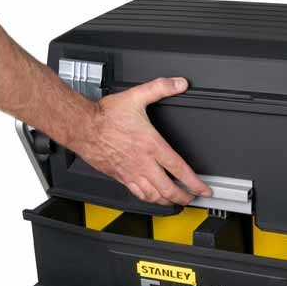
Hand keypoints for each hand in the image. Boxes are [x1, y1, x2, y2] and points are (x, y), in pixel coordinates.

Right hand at [75, 77, 211, 205]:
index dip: (195, 183)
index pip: (179, 170)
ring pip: (153, 195)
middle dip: (184, 197)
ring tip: (176, 201)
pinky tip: (153, 198)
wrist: (82, 126)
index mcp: (151, 145)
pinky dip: (149, 199)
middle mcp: (143, 162)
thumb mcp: (136, 96)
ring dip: (168, 201)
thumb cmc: (105, 115)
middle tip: (192, 198)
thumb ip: (160, 88)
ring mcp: (131, 172)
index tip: (204, 189)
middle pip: (169, 189)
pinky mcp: (120, 176)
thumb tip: (179, 83)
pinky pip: (138, 193)